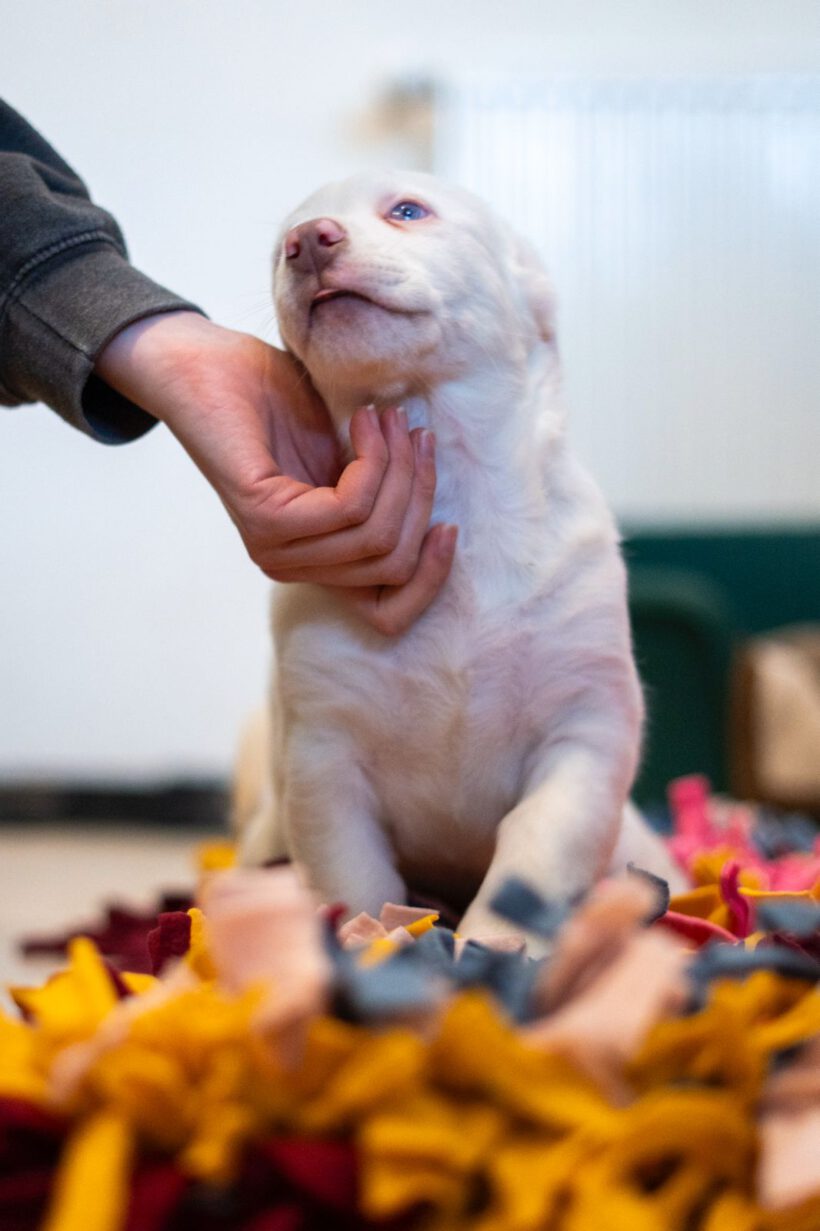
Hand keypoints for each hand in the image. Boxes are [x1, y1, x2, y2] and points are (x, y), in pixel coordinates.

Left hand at [95, 312, 455, 633]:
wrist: (209, 365)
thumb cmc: (278, 403)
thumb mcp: (347, 460)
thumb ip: (382, 495)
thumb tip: (441, 507)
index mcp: (313, 563)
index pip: (386, 613)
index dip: (431, 577)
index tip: (451, 525)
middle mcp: (291, 566)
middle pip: (393, 562)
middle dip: (419, 493)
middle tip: (414, 431)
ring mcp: (275, 548)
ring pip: (377, 535)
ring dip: (399, 468)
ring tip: (388, 418)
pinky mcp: (265, 519)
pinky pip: (350, 508)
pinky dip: (373, 460)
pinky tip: (364, 421)